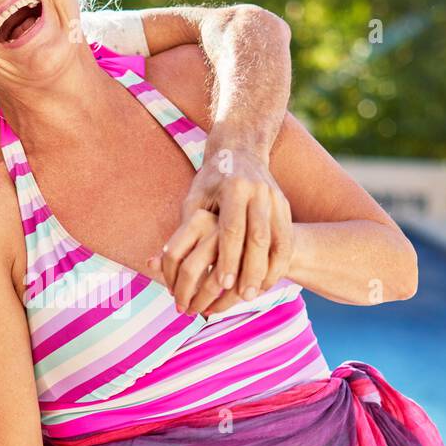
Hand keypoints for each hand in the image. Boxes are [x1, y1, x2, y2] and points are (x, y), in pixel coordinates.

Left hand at [148, 145, 293, 315]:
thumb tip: (158, 261)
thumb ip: (182, 229)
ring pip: (278, 239)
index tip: (224, 283)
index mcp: (233, 188)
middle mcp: (258, 192)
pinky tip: (269, 279)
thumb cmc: (210, 180)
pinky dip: (280, 261)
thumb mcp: (194, 198)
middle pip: (258, 237)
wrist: (241, 149)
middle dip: (252, 269)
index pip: (232, 228)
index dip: (228, 257)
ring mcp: (275, 198)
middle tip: (244, 296)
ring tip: (257, 293)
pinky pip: (287, 238)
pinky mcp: (284, 205)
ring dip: (269, 269)